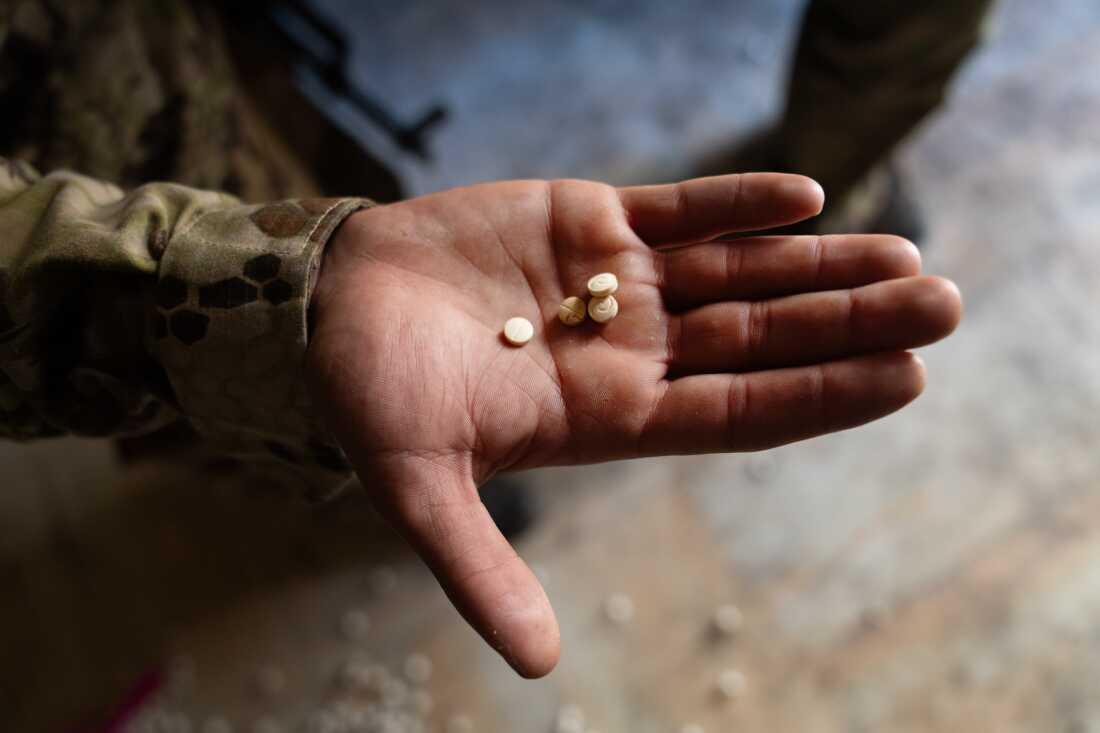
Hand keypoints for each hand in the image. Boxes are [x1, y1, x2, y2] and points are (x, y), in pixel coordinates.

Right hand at [306, 174, 960, 676]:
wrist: (327, 306)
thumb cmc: (368, 397)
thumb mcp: (417, 488)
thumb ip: (479, 568)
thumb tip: (536, 670)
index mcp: (609, 416)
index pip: (738, 412)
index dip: (819, 397)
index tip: (905, 377)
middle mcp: (631, 349)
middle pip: (761, 337)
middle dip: (849, 321)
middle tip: (944, 300)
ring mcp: (617, 281)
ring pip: (739, 271)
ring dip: (818, 261)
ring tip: (905, 250)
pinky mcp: (590, 218)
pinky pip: (680, 208)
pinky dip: (738, 203)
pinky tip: (805, 199)